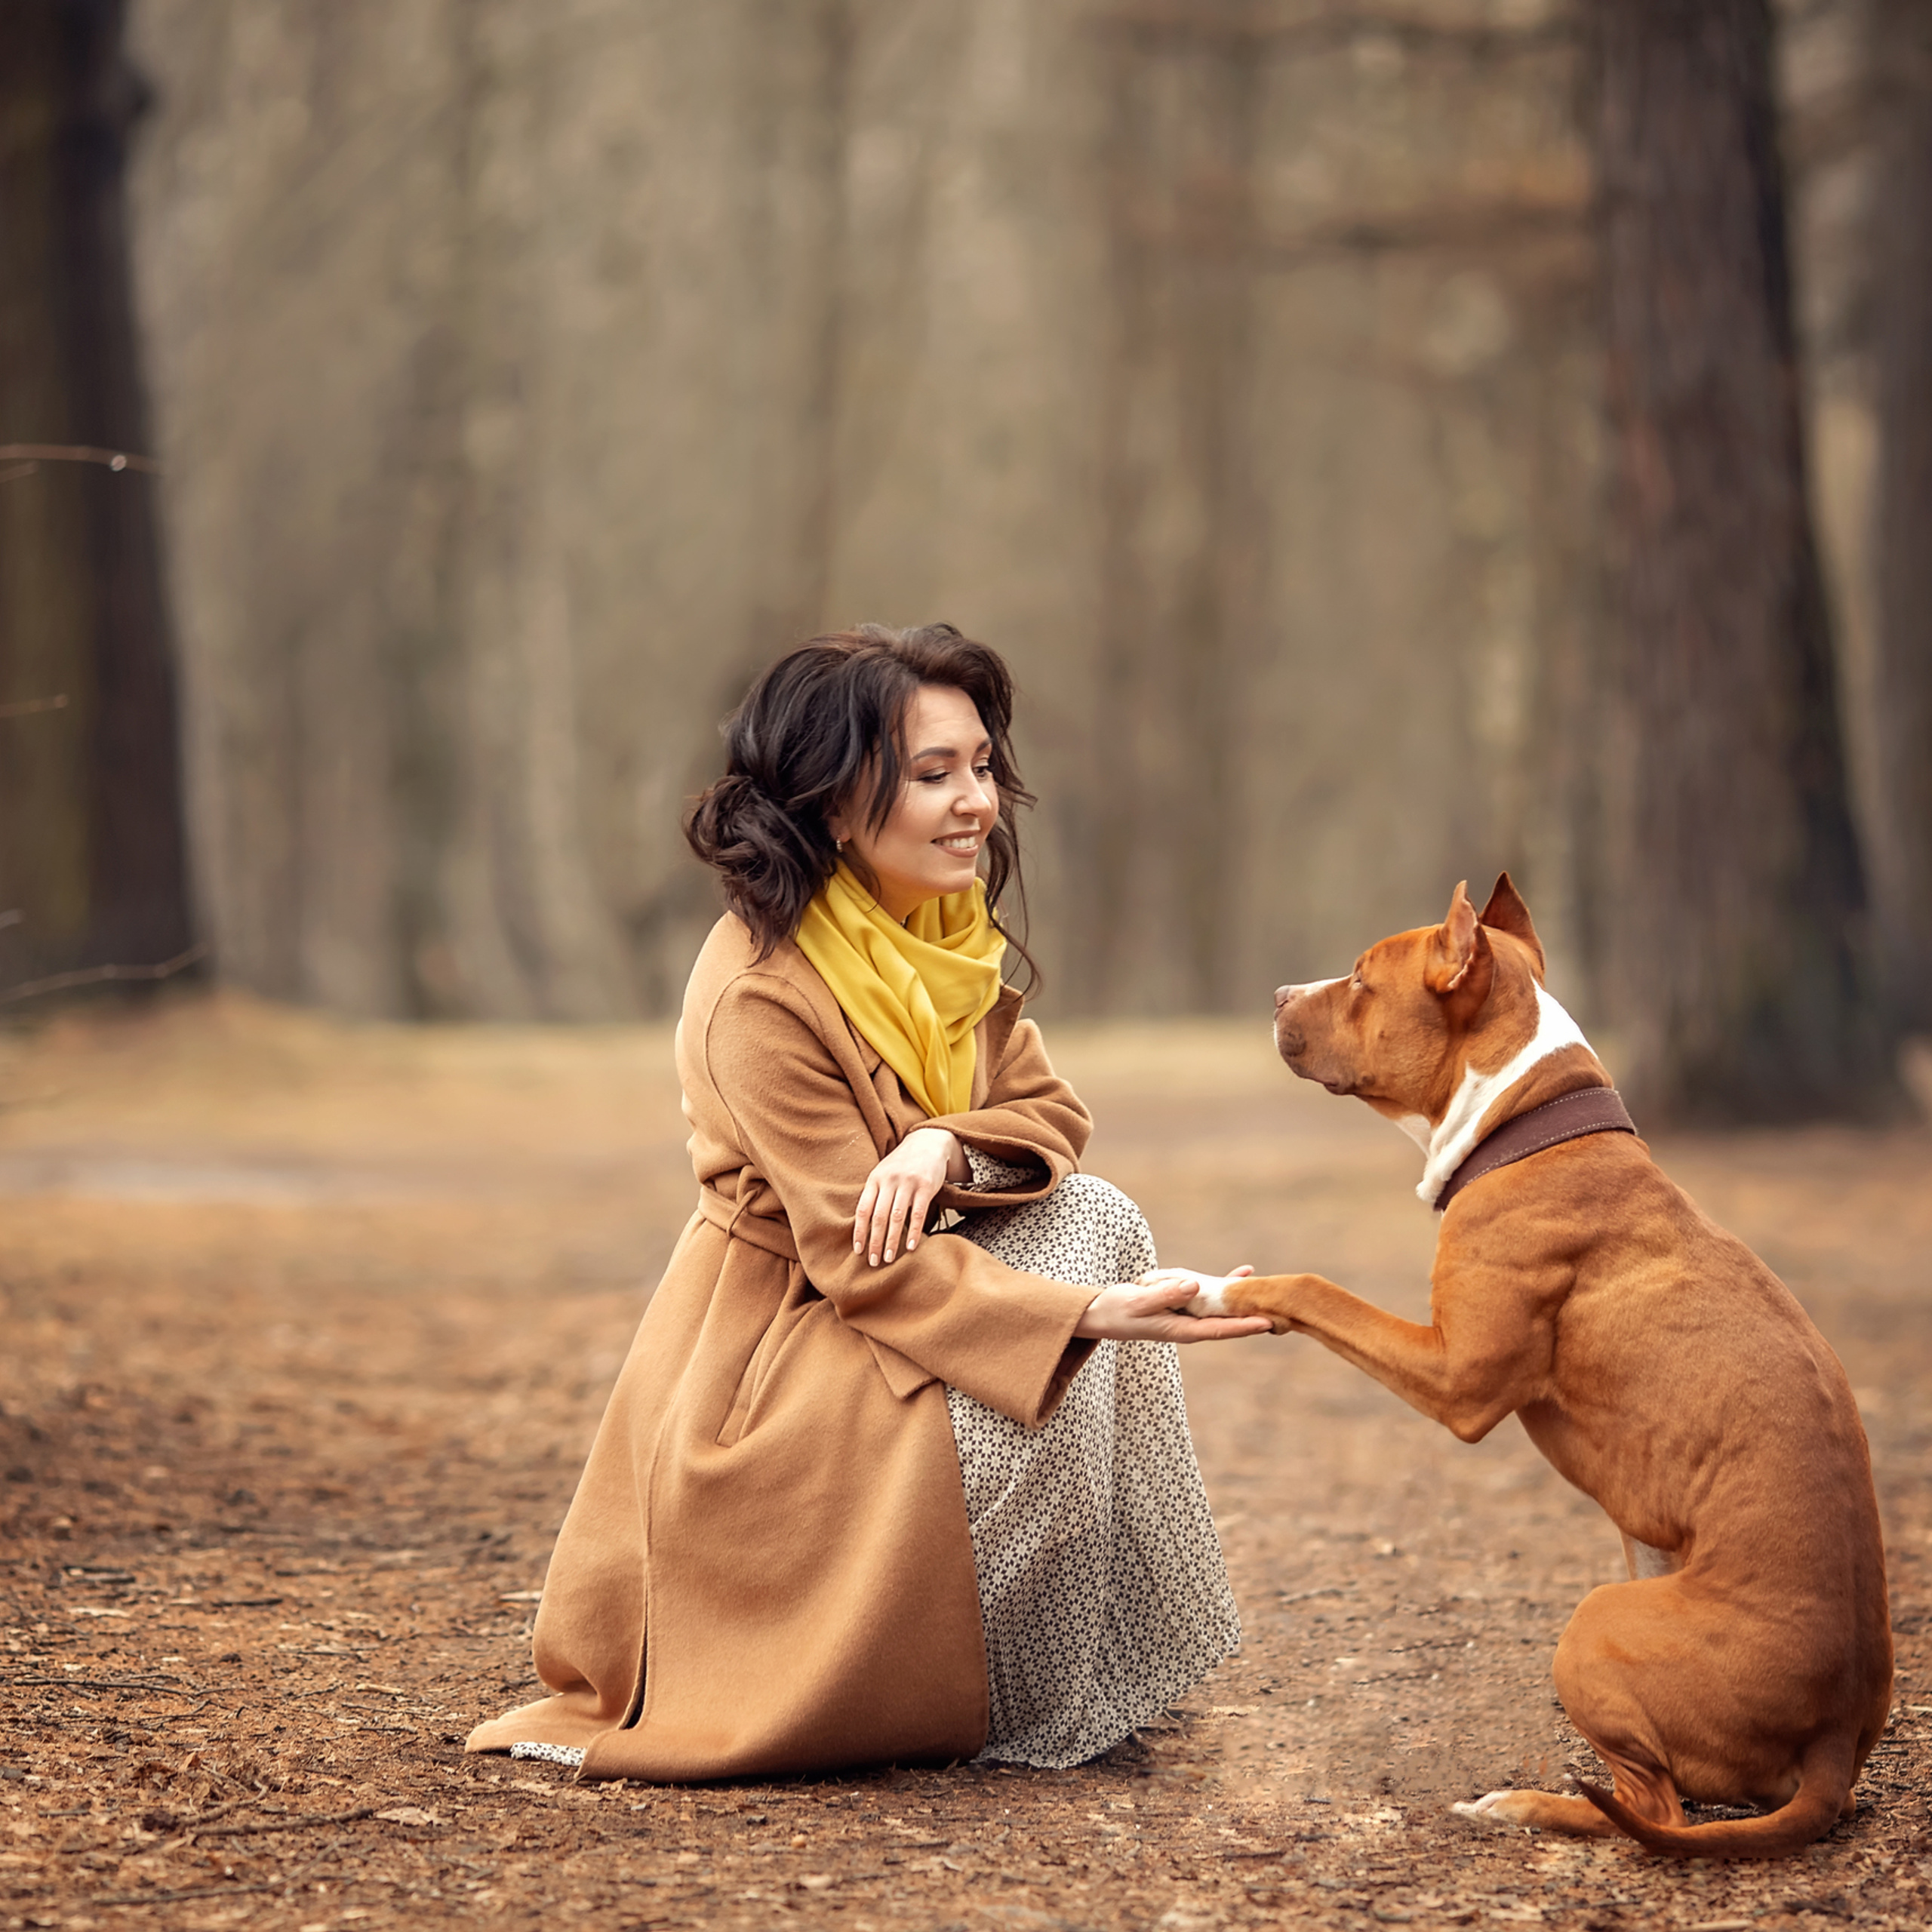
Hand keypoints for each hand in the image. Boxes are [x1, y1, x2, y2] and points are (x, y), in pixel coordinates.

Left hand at [854, 1127, 968, 1265]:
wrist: (928, 1143)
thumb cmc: (902, 1164)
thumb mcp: (883, 1173)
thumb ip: (874, 1195)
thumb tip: (862, 1225)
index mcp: (875, 1179)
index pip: (863, 1209)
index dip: (859, 1231)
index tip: (858, 1250)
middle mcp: (889, 1180)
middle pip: (878, 1216)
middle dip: (874, 1241)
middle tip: (873, 1262)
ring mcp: (908, 1183)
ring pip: (896, 1217)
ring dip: (891, 1240)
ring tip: (888, 1258)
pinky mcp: (926, 1186)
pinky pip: (918, 1213)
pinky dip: (914, 1232)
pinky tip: (910, 1247)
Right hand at [1074, 1270, 1271, 1342]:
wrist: (1104, 1312)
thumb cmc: (1118, 1311)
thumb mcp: (1138, 1302)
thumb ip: (1166, 1294)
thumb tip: (1195, 1286)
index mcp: (1181, 1330)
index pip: (1219, 1330)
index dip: (1243, 1327)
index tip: (1266, 1323)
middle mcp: (1191, 1325)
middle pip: (1229, 1322)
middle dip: (1254, 1316)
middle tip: (1283, 1308)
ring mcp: (1189, 1314)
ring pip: (1224, 1308)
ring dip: (1245, 1300)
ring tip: (1271, 1289)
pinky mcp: (1185, 1302)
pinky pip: (1212, 1294)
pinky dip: (1227, 1284)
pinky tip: (1245, 1273)